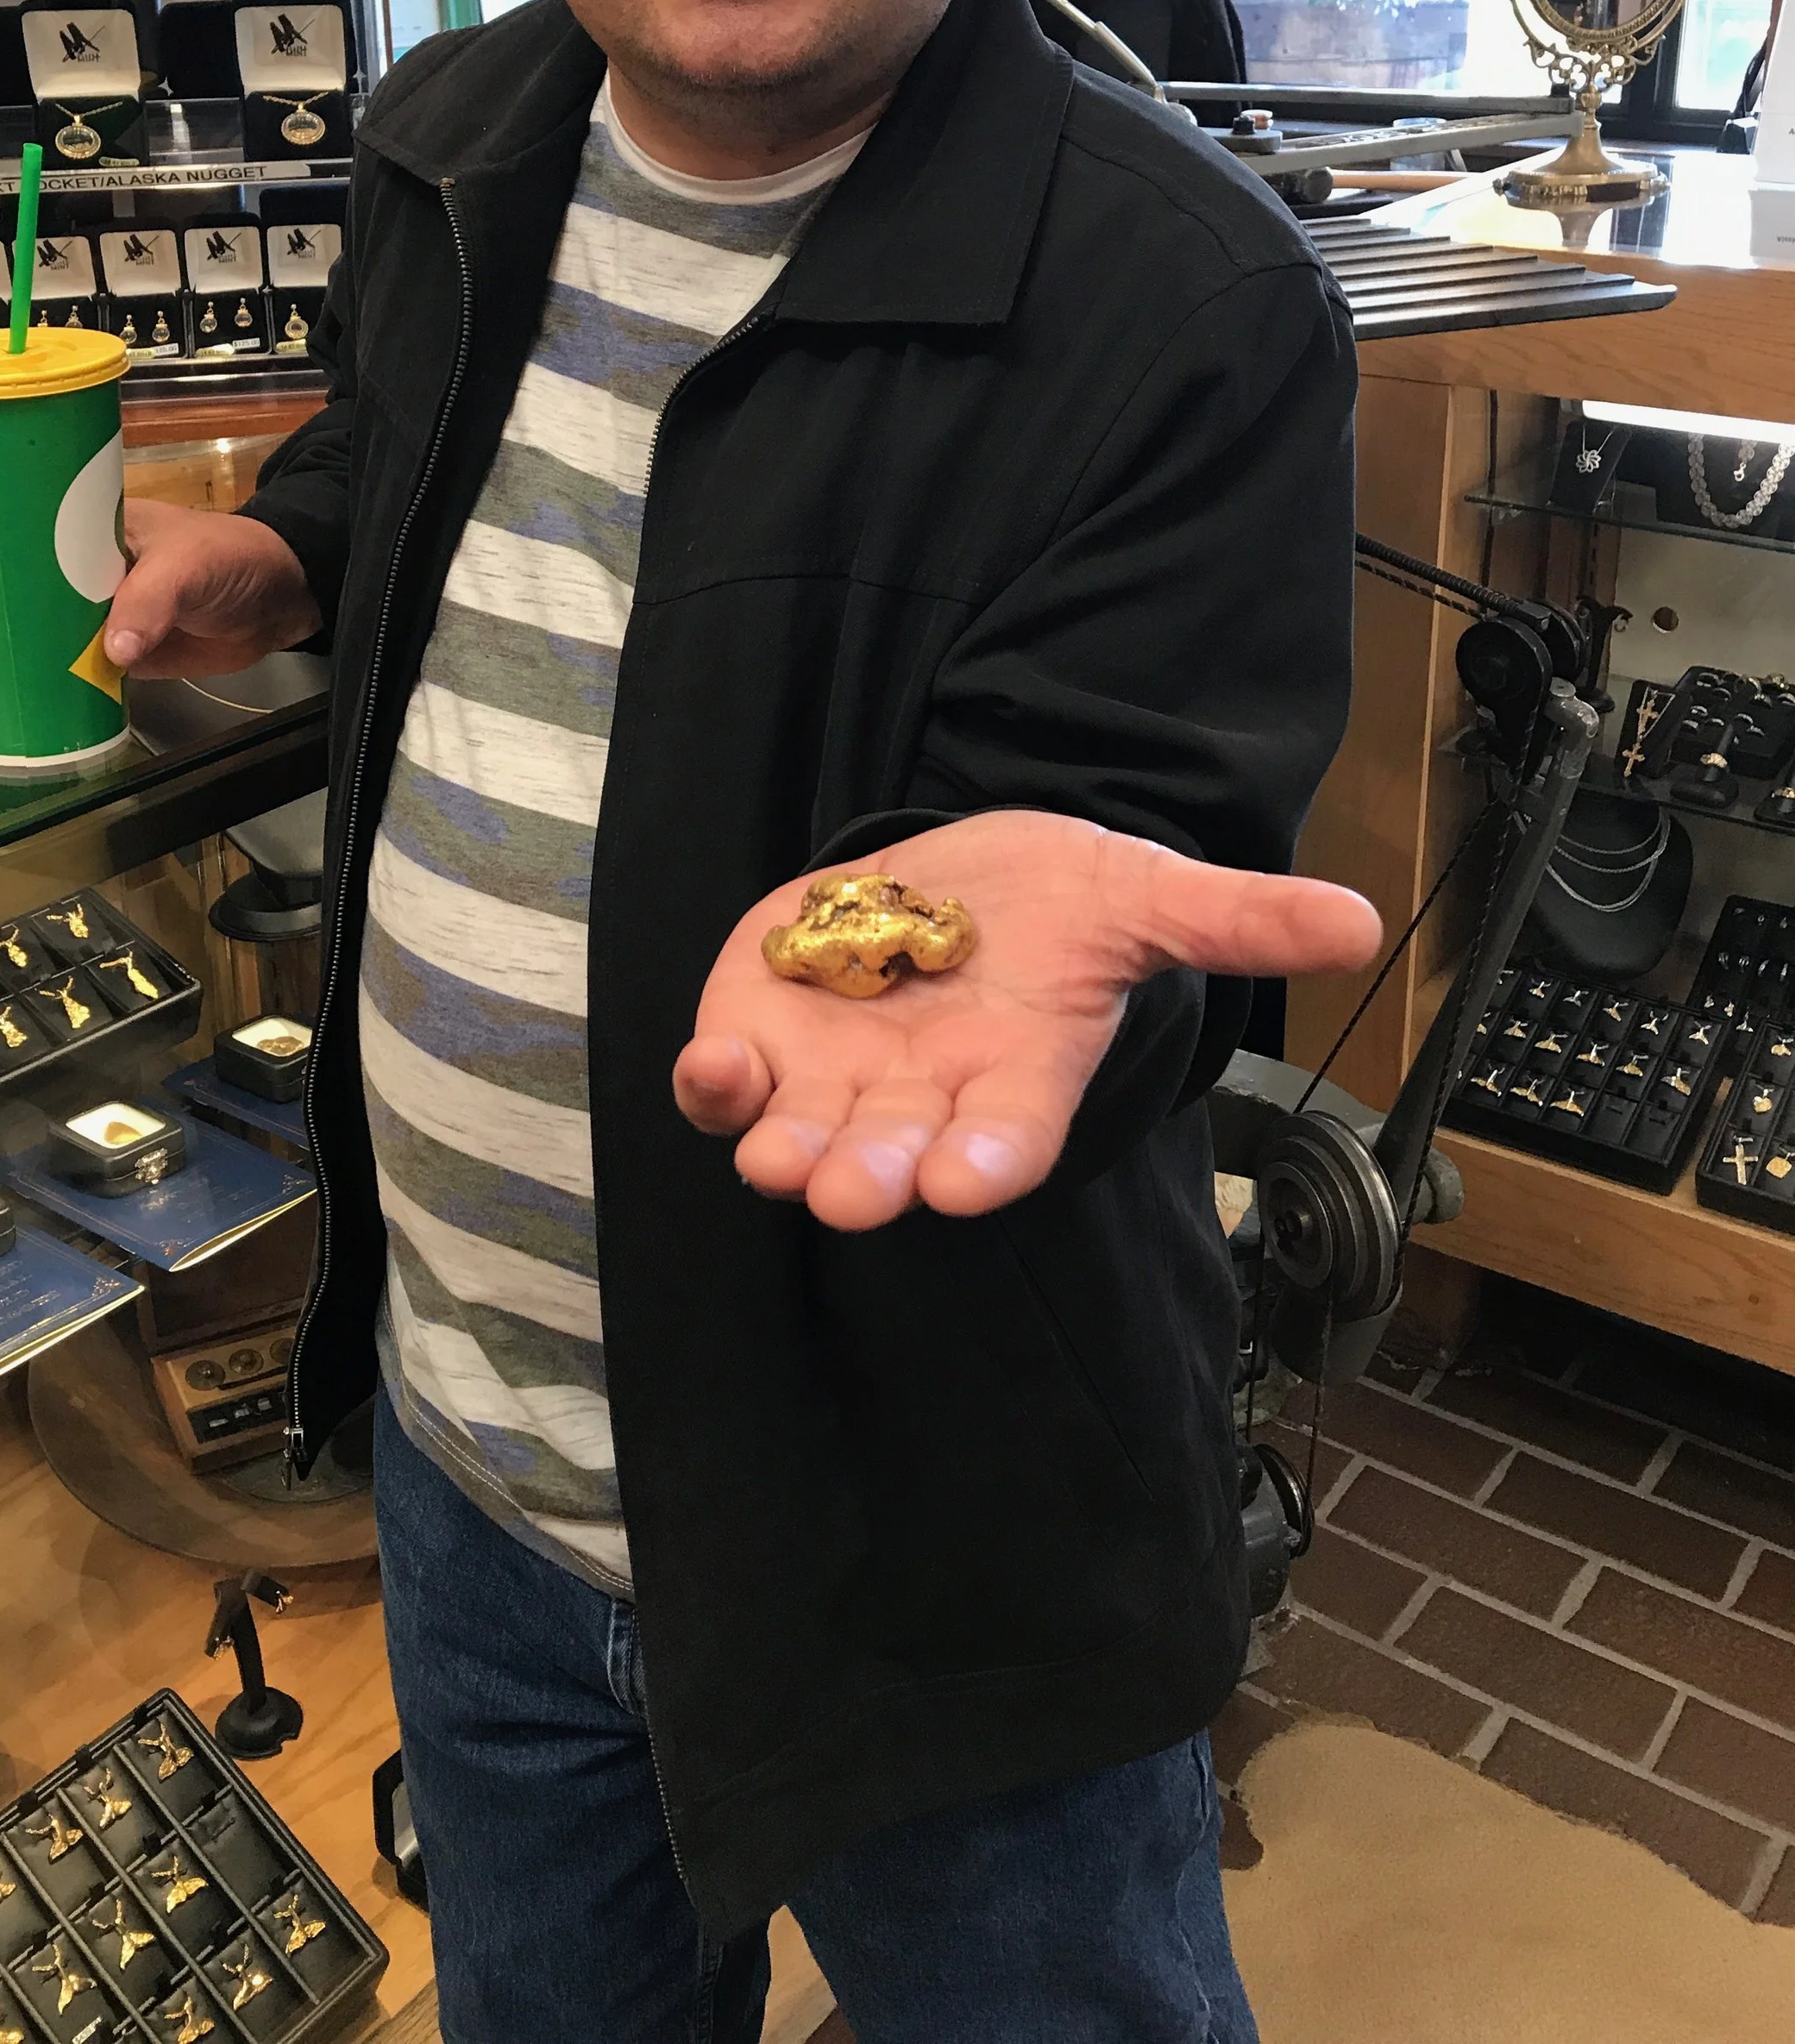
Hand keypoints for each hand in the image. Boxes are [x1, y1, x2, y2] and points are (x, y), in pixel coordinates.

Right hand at [0, 502, 317, 687]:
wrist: (283, 598)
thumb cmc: (234, 557)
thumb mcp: (193, 566)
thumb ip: (154, 601)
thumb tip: (111, 651)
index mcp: (84, 527)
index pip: (9, 533)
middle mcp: (76, 567)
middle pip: (4, 591)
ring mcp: (93, 612)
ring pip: (26, 633)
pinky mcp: (115, 652)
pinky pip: (63, 668)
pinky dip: (34, 686)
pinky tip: (6, 710)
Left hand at [673, 809, 1381, 1229]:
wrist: (959, 878)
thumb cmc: (1060, 906)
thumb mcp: (1146, 896)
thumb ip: (1238, 920)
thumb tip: (1360, 923)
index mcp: (1019, 1078)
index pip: (1011, 1137)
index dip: (990, 1161)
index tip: (967, 1180)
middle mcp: (926, 1101)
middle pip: (900, 1160)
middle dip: (876, 1177)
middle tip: (856, 1193)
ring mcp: (838, 1081)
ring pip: (805, 1140)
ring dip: (785, 1152)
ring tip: (775, 1154)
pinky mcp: (764, 1039)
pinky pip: (729, 1085)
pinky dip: (713, 1085)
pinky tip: (711, 1068)